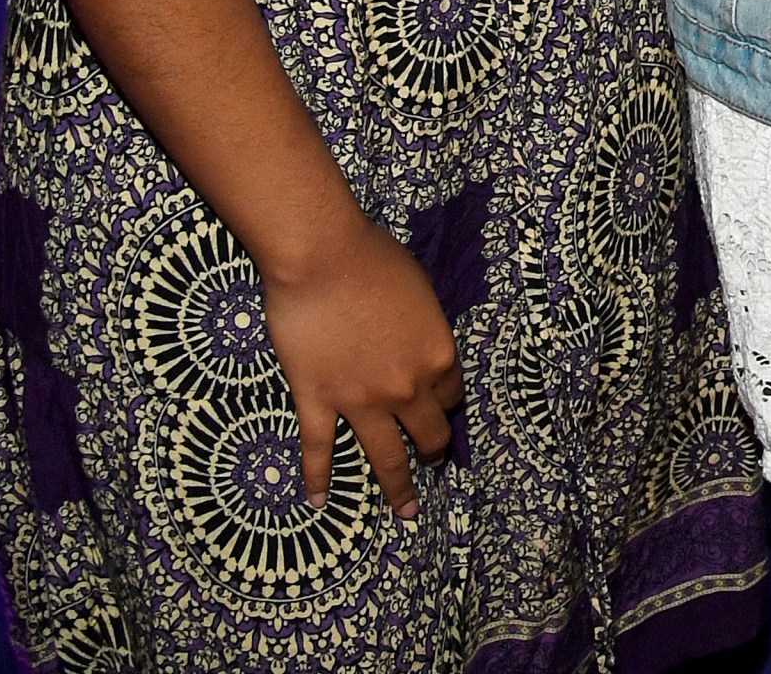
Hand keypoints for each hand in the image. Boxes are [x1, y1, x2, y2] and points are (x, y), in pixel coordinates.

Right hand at [260, 218, 461, 516]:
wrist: (323, 259)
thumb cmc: (375, 261)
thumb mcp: (420, 292)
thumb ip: (422, 329)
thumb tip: (415, 343)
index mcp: (438, 358)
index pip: (452, 396)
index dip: (446, 403)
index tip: (441, 408)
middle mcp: (407, 389)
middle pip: (428, 434)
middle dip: (432, 450)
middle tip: (431, 462)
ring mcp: (362, 402)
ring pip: (385, 458)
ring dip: (398, 488)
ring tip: (406, 512)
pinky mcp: (319, 402)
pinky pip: (320, 450)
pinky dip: (318, 479)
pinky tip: (318, 502)